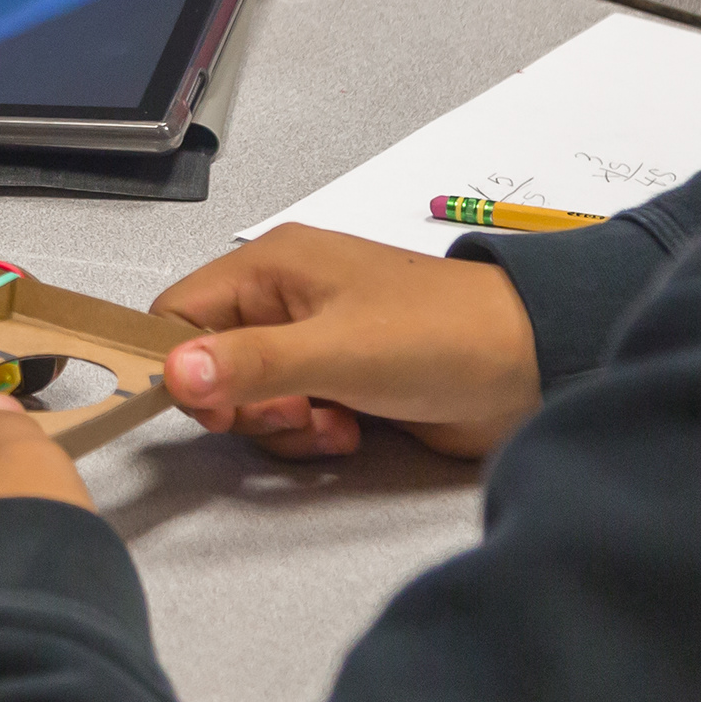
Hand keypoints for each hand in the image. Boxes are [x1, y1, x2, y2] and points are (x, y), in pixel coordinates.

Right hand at [151, 226, 542, 462]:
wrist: (531, 366)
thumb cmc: (436, 338)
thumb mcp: (335, 351)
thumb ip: (250, 364)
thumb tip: (169, 374)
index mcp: (272, 267)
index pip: (179, 314)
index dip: (184, 365)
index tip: (217, 405)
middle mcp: (285, 299)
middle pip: (212, 365)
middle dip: (245, 405)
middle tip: (295, 413)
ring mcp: (316, 341)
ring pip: (251, 399)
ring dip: (284, 426)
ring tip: (332, 423)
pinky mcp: (343, 381)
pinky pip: (293, 417)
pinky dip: (312, 433)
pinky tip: (351, 431)